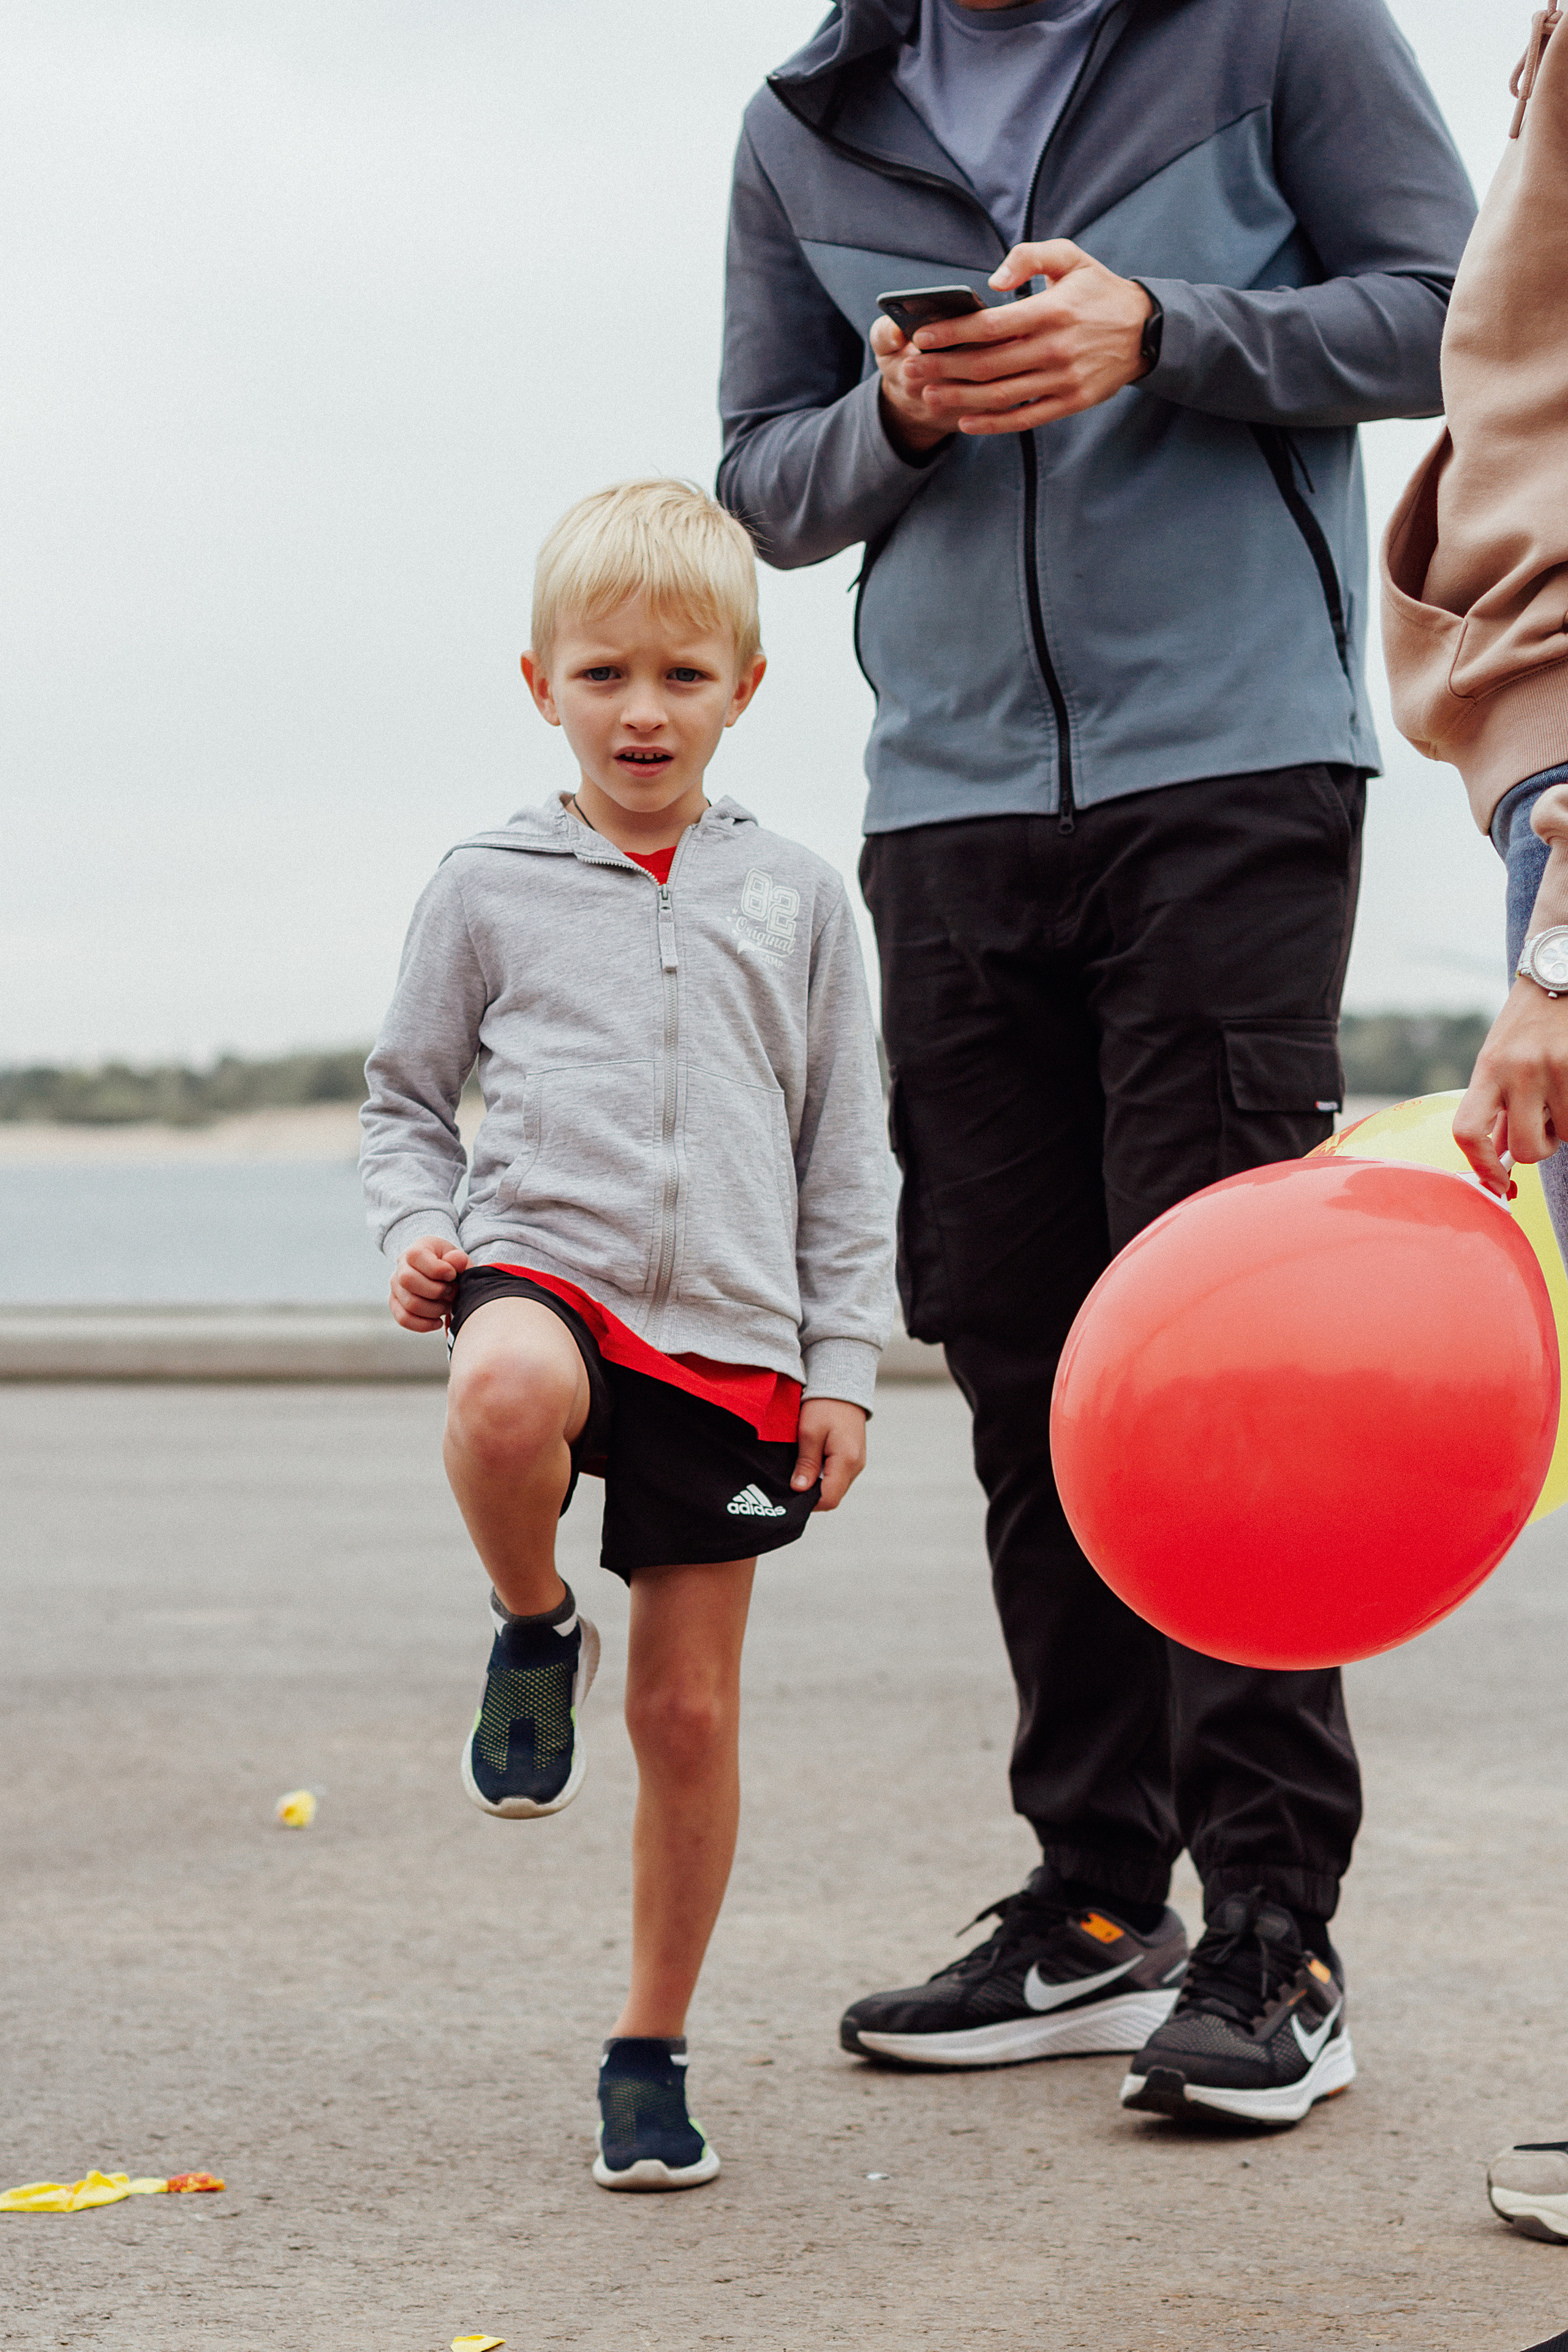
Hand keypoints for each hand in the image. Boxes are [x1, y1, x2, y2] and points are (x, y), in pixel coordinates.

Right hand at [390, 1236, 469, 1331]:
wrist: (441, 1274)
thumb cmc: (450, 1266)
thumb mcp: (458, 1258)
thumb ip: (459, 1259)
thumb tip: (456, 1260)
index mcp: (416, 1249)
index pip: (416, 1256)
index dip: (437, 1269)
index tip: (452, 1275)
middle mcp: (401, 1266)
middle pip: (408, 1280)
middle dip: (436, 1291)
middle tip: (452, 1292)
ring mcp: (396, 1286)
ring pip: (409, 1303)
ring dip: (435, 1309)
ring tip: (448, 1305)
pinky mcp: (396, 1304)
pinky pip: (404, 1319)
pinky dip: (423, 1324)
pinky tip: (438, 1321)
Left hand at [791, 1398, 867, 1511]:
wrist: (841, 1385)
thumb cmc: (824, 1405)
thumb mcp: (809, 1433)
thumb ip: (806, 1464)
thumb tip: (799, 1489)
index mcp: (846, 1461)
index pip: (829, 1499)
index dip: (808, 1502)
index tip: (790, 1493)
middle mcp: (856, 1465)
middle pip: (833, 1495)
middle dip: (811, 1494)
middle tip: (790, 1481)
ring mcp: (856, 1462)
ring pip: (835, 1486)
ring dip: (817, 1483)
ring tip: (799, 1469)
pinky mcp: (853, 1457)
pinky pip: (837, 1475)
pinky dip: (823, 1474)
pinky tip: (809, 1462)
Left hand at [875, 239, 1151, 442]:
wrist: (1146, 331)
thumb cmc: (1099, 291)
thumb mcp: (1071, 257)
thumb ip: (1029, 256)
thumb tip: (992, 281)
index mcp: (1051, 311)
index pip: (990, 326)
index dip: (951, 333)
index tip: (921, 337)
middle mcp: (1055, 348)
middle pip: (986, 365)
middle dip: (943, 369)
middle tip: (911, 372)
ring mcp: (1062, 379)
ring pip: (1000, 395)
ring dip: (959, 399)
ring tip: (928, 397)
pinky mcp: (1070, 402)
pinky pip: (1024, 418)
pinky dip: (992, 423)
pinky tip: (965, 421)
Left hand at [1452, 977, 1567, 1192]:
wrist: (1559, 974)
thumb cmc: (1526, 1026)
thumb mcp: (1498, 1060)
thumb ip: (1497, 1108)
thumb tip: (1499, 1161)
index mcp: (1488, 1069)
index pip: (1468, 1132)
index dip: (1480, 1166)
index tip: (1496, 1183)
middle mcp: (1517, 1069)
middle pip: (1527, 1148)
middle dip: (1540, 1147)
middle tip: (1545, 1123)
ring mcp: (1554, 1067)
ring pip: (1565, 1136)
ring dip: (1565, 1127)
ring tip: (1560, 1095)